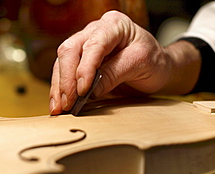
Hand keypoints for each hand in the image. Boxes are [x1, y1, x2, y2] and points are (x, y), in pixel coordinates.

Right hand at [49, 11, 200, 114]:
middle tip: (68, 102)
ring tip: (59, 108)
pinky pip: (64, 72)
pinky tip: (58, 103)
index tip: (83, 90)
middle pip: (70, 50)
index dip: (85, 68)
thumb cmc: (153, 61)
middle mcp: (95, 31)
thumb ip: (115, 74)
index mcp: (114, 24)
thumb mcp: (141, 64)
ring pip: (62, 62)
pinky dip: (60, 89)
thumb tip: (91, 90)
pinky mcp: (80, 61)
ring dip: (59, 87)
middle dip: (66, 79)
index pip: (93, 44)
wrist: (156, 68)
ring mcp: (85, 45)